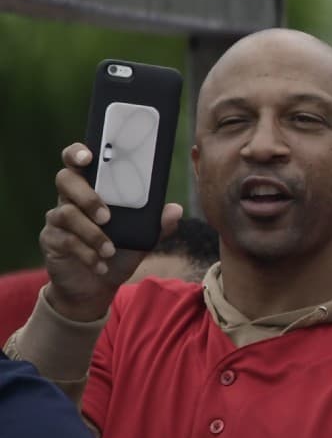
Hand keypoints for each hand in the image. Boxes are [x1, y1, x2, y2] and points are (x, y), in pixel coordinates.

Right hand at [40, 143, 182, 321]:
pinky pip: (65, 241)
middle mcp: (70, 199)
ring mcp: (57, 219)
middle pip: (65, 180)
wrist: (98, 285)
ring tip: (110, 250)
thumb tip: (175, 210)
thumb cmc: (119, 252)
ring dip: (92, 233)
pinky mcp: (51, 240)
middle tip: (107, 216)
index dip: (78, 153)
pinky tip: (101, 264)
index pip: (78, 161)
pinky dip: (87, 254)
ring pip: (66, 213)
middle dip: (87, 196)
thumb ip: (157, 224)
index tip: (89, 156)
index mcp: (93, 188)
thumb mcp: (143, 238)